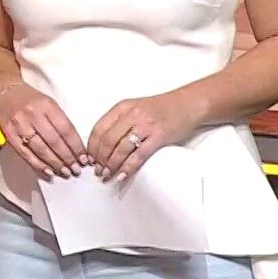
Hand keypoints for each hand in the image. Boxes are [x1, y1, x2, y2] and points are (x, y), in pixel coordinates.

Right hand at [0, 80, 87, 178]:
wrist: (5, 93)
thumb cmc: (31, 100)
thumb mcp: (49, 103)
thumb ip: (60, 121)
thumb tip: (74, 146)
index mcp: (47, 106)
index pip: (66, 129)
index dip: (76, 146)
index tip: (83, 158)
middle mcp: (33, 115)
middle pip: (54, 141)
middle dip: (67, 158)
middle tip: (76, 169)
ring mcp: (20, 126)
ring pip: (41, 150)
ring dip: (55, 163)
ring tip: (65, 172)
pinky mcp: (10, 135)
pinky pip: (26, 154)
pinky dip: (38, 165)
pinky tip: (48, 172)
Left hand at [87, 91, 206, 181]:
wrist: (188, 103)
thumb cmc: (161, 108)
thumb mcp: (135, 107)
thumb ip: (120, 121)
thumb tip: (102, 144)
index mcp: (123, 107)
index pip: (99, 129)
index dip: (92, 147)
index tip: (90, 158)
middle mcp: (132, 114)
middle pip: (107, 140)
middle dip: (99, 159)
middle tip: (97, 170)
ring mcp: (145, 125)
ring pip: (121, 149)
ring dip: (111, 165)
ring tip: (106, 174)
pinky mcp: (159, 136)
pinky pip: (139, 155)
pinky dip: (128, 167)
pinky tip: (121, 175)